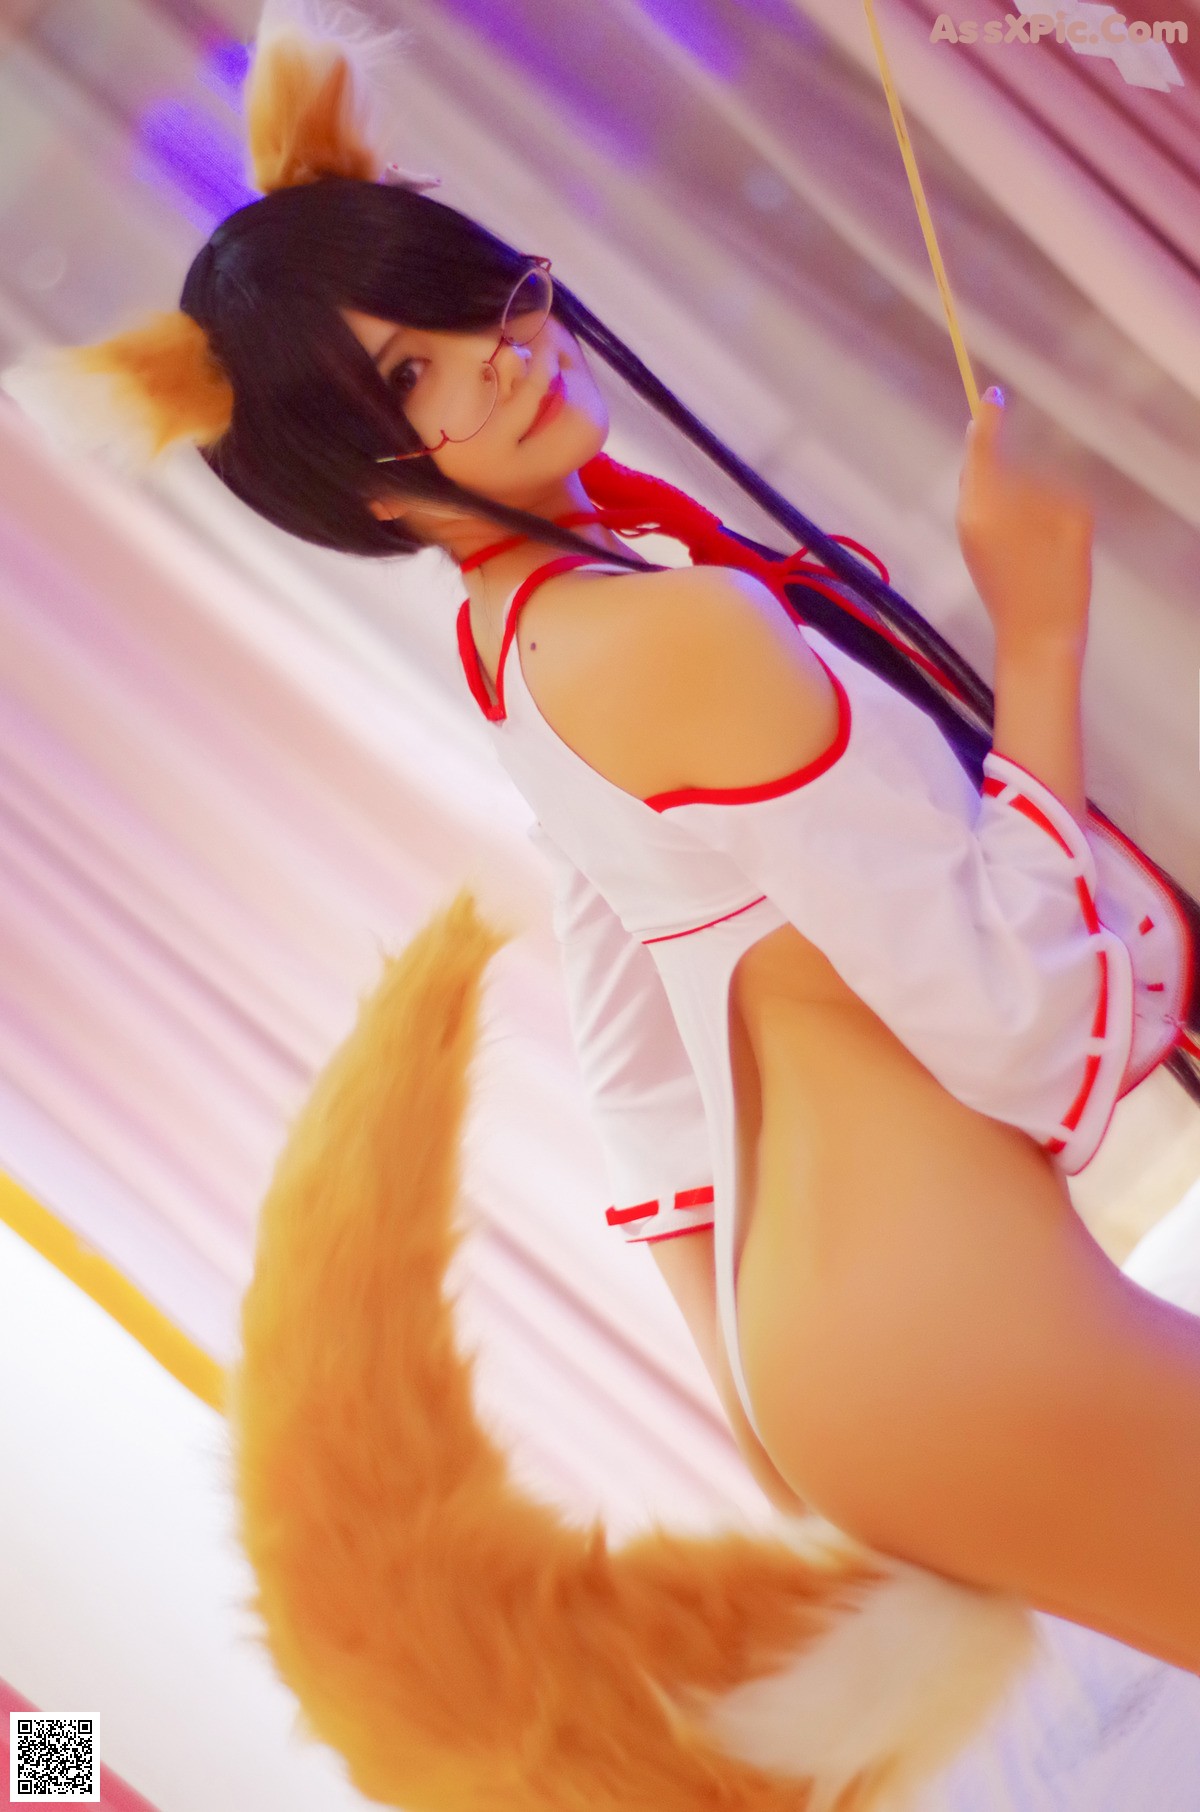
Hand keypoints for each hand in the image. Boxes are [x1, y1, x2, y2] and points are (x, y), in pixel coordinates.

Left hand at [956, 390, 1092, 654]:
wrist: (1036, 641)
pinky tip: (1026, 520)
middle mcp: (968, 519)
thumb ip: (1048, 489)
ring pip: (982, 492)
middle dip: (993, 452)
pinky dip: (1003, 504)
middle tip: (1008, 435)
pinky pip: (986, 513)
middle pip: (978, 470)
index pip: (982, 452)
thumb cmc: (1057, 583)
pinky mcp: (974, 555)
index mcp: (986, 507)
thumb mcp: (1070, 524)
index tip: (991, 396)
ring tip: (1031, 499)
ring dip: (1002, 482)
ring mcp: (967, 539)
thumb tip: (1031, 477)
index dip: (988, 422)